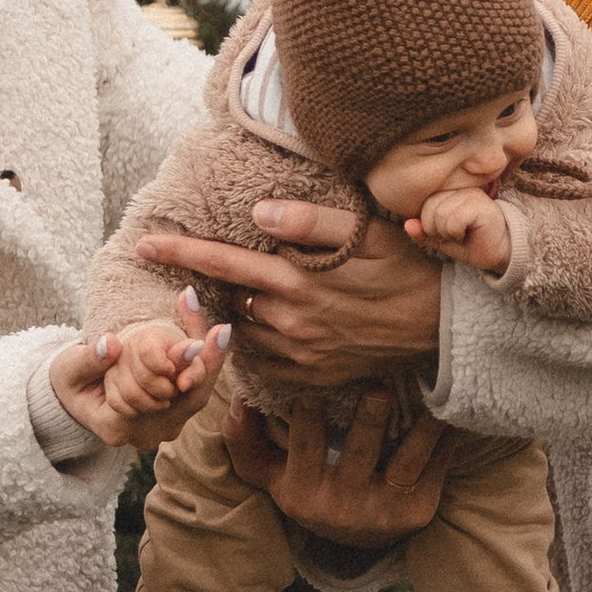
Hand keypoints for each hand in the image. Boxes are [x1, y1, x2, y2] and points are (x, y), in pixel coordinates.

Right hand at [51, 290, 230, 450]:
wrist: (76, 396)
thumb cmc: (71, 381)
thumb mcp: (69, 368)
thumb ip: (89, 359)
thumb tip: (110, 344)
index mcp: (114, 426)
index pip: (153, 398)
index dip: (176, 369)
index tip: (194, 342)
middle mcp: (143, 435)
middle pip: (187, 402)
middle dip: (205, 364)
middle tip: (219, 331)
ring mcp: (160, 429)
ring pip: (196, 397)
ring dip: (208, 363)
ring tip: (219, 331)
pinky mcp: (171, 417)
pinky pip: (194, 392)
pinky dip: (202, 367)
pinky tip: (212, 339)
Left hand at [134, 204, 442, 384]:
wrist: (446, 324)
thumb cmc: (408, 266)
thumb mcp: (367, 233)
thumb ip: (310, 223)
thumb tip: (258, 215)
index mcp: (297, 283)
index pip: (224, 265)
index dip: (182, 253)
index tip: (145, 244)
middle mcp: (291, 322)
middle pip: (228, 302)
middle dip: (210, 287)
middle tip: (202, 271)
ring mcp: (302, 354)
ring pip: (245, 332)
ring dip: (235, 314)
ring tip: (242, 295)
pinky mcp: (314, 375)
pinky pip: (268, 362)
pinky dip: (258, 343)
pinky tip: (267, 326)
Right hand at [222, 384, 452, 544]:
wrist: (355, 540)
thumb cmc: (308, 488)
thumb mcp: (268, 472)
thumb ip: (243, 438)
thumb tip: (239, 400)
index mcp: (302, 492)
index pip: (304, 446)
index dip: (310, 413)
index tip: (318, 378)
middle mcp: (342, 506)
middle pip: (359, 455)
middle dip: (369, 420)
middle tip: (378, 387)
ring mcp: (383, 511)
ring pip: (405, 463)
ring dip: (420, 428)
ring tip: (429, 397)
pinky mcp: (418, 512)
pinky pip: (435, 469)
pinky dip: (445, 437)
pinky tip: (451, 408)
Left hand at [408, 184, 515, 275]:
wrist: (500, 253)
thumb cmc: (472, 243)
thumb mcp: (442, 240)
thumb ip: (423, 232)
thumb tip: (407, 225)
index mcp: (450, 193)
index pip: (424, 206)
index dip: (431, 227)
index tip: (450, 232)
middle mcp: (461, 189)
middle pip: (428, 210)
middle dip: (438, 231)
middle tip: (457, 235)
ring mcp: (471, 194)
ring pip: (439, 216)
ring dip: (449, 234)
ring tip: (464, 234)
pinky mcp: (480, 204)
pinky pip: (453, 221)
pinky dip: (457, 234)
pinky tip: (471, 233)